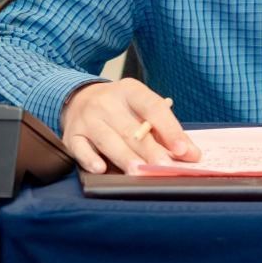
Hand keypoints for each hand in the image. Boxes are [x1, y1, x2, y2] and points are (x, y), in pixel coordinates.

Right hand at [60, 78, 199, 173]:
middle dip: (150, 150)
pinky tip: (100, 169)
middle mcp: (107, 102)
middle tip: (164, 167)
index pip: (153, 108)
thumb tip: (189, 154)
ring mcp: (87, 118)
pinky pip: (80, 149)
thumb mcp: (141, 107)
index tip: (183, 150)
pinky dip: (90, 159)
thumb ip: (164, 129)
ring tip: (139, 171)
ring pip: (108, 140)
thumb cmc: (120, 108)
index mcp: (131, 90)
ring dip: (125, 157)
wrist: (79, 98)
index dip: (169, 129)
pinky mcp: (71, 135)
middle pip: (131, 129)